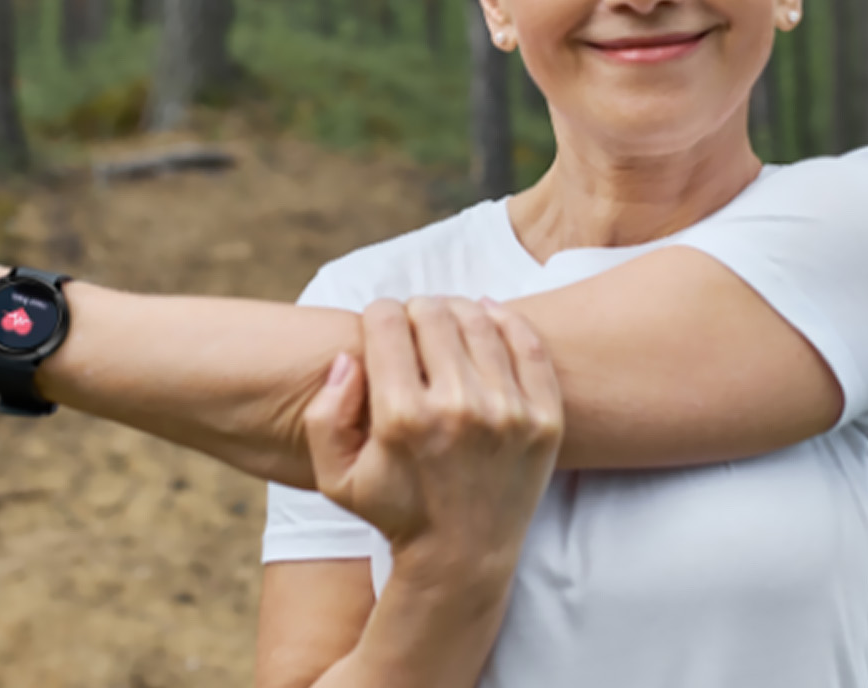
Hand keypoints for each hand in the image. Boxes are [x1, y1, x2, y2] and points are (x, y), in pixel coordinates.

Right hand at [303, 296, 563, 576]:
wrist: (463, 556)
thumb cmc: (394, 509)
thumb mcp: (335, 476)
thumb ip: (323, 414)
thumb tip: (346, 358)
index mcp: (402, 418)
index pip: (386, 321)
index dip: (377, 315)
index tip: (381, 329)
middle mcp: (458, 409)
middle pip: (433, 313)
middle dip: (415, 311)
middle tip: (414, 328)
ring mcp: (508, 412)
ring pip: (479, 320)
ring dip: (457, 313)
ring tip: (447, 327)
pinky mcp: (544, 418)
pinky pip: (528, 343)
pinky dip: (505, 321)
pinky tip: (487, 319)